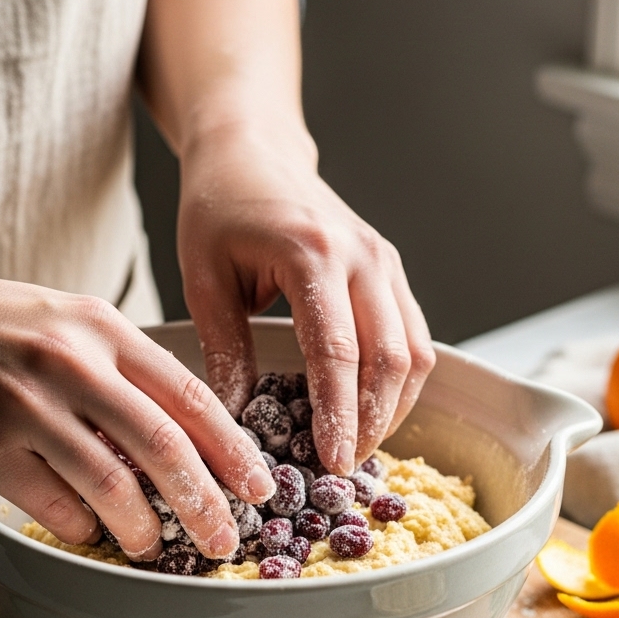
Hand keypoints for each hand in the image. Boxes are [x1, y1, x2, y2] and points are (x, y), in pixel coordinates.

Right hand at [0, 234, 273, 559]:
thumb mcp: (62, 318)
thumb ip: (120, 366)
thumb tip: (182, 433)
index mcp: (98, 327)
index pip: (190, 393)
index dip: (234, 449)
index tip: (261, 486)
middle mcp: (67, 363)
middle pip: (164, 448)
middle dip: (207, 504)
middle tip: (227, 540)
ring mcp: (23, 407)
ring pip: (111, 487)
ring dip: (143, 530)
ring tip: (152, 546)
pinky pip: (53, 507)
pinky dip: (81, 529)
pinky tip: (88, 531)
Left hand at [178, 124, 434, 473]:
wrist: (253, 149)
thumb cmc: (220, 208)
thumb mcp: (203, 278)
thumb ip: (224, 350)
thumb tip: (233, 421)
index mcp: (314, 254)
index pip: (339, 351)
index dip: (338, 414)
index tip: (331, 462)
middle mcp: (364, 256)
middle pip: (391, 359)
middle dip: (372, 423)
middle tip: (342, 468)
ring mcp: (386, 262)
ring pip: (415, 353)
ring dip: (393, 408)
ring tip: (356, 447)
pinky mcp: (392, 272)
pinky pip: (414, 338)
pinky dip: (400, 383)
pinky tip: (370, 412)